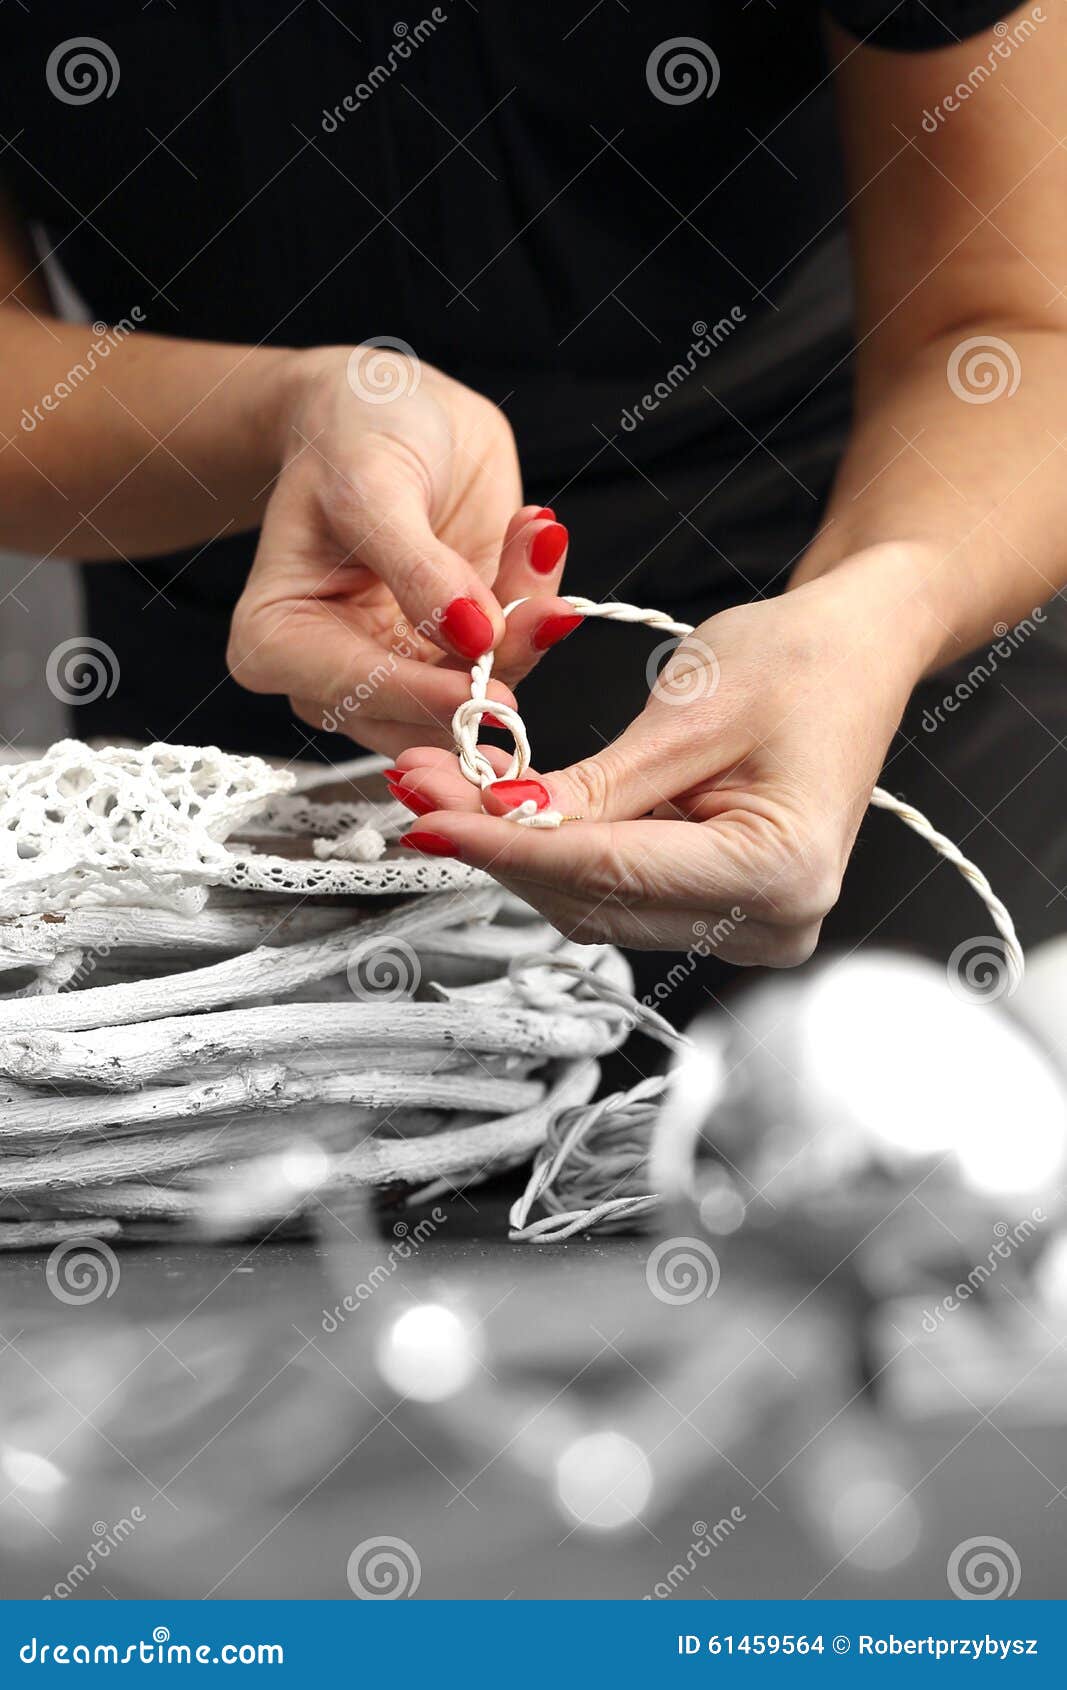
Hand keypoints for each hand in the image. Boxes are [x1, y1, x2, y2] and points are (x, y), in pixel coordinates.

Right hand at [227, 346, 574, 756]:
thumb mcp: (372, 485)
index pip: (353, 691)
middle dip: (492, 669)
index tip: (485, 692)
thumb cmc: (350, 434)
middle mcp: (336, 674)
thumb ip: (418, 568)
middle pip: (422, 717)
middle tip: (543, 610)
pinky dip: (536, 601)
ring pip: (480, 693)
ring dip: (525, 624)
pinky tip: (535, 536)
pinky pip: (514, 652)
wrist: (388, 404)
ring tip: (535, 538)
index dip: (423, 696)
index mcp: (278, 642)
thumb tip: (474, 635)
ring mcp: (405, 667)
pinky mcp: (460, 650)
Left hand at [388, 547, 939, 960]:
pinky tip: (506, 810)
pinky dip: (557, 851)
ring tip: (446, 789)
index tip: (428, 819)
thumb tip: (498, 822)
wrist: (860, 650)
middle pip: (593, 898)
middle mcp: (769, 922)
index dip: (504, 846)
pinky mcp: (721, 912)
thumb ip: (593, 786)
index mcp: (778, 871)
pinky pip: (616, 892)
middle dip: (496, 842)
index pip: (608, 871)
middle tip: (417, 787)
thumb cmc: (802, 661)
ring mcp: (747, 927)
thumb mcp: (687, 714)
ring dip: (516, 849)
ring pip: (594, 903)